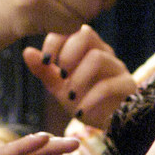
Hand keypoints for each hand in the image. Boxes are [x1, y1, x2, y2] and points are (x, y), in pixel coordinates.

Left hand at [24, 26, 140, 128]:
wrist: (110, 125)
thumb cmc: (86, 102)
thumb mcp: (60, 88)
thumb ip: (45, 71)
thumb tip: (26, 51)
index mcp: (88, 49)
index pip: (73, 29)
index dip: (56, 41)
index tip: (47, 61)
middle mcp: (105, 53)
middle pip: (86, 35)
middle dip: (68, 55)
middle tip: (62, 76)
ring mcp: (118, 68)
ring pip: (97, 58)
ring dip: (78, 79)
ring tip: (71, 97)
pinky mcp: (128, 86)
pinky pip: (108, 85)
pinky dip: (90, 99)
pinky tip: (82, 111)